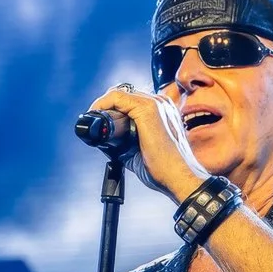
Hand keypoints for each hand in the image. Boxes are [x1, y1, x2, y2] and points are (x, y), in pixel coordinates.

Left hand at [88, 83, 205, 202]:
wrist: (178, 177)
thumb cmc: (164, 169)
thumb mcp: (141, 150)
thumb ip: (126, 142)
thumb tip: (105, 142)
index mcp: (162, 111)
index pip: (131, 100)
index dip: (112, 108)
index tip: (101, 121)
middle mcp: (161, 103)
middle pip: (124, 95)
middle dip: (106, 107)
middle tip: (95, 122)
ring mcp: (156, 104)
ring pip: (119, 94)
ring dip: (103, 105)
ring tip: (94, 119)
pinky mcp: (147, 110)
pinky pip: (117, 97)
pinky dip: (103, 104)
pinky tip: (97, 115)